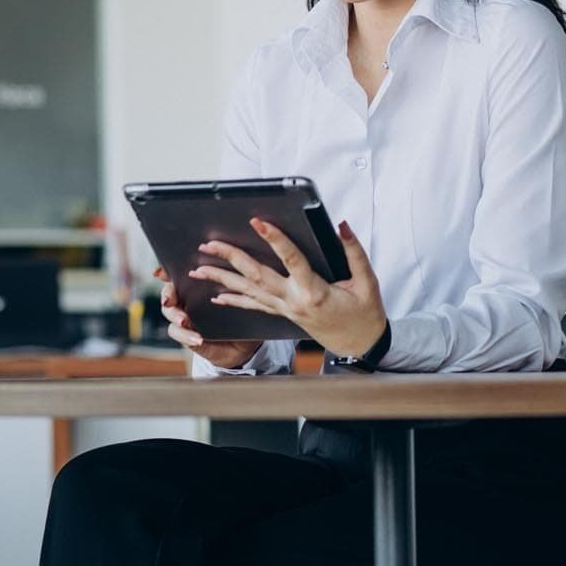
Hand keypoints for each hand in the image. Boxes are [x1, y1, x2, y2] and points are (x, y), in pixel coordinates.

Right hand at [153, 267, 263, 368]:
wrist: (243, 345)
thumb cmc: (241, 315)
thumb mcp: (239, 296)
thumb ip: (230, 283)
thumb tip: (231, 262)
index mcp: (196, 286)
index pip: (177, 274)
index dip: (165, 272)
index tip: (160, 274)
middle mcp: (186, 299)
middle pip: (168, 292)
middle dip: (167, 295)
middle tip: (169, 300)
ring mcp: (183, 317)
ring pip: (168, 312)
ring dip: (175, 316)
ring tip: (184, 321)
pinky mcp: (185, 335)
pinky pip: (177, 333)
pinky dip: (185, 335)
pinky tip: (198, 338)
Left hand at [191, 219, 386, 357]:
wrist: (360, 344)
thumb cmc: (365, 314)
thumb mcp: (367, 281)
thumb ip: (353, 251)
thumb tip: (340, 225)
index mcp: (314, 291)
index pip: (291, 260)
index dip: (274, 239)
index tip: (257, 222)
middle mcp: (294, 300)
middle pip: (256, 276)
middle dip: (230, 258)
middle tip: (209, 244)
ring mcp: (285, 309)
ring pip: (248, 292)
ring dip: (222, 279)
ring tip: (199, 268)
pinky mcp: (283, 314)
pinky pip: (254, 306)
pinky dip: (234, 301)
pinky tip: (217, 296)